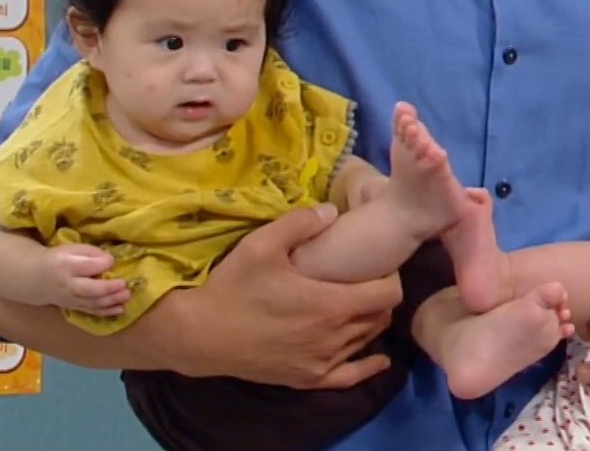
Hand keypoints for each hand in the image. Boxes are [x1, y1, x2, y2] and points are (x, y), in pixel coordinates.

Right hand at [42, 244, 130, 317]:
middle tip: (125, 284)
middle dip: (109, 288)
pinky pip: (91, 311)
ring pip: (92, 303)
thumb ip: (91, 253)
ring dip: (111, 301)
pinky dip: (106, 312)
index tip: (113, 261)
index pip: (86, 267)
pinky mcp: (74, 308)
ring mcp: (71, 299)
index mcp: (66, 266)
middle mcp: (68, 286)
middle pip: (90, 290)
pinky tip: (120, 309)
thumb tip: (110, 261)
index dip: (102, 264)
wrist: (36, 279)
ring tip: (127, 296)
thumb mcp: (72, 249)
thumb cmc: (59, 259)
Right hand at [171, 204, 401, 389]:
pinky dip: (368, 366)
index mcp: (331, 304)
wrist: (200, 334)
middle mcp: (335, 337)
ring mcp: (322, 362)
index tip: (377, 263)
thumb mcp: (262, 244)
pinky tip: (378, 359)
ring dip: (370, 322)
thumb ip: (301, 223)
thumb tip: (332, 211)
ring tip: (360, 303)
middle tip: (366, 279)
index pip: (388, 293)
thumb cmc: (233, 287)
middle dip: (380, 296)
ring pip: (367, 341)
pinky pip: (350, 377)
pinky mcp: (307, 379)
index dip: (389, 276)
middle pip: (381, 316)